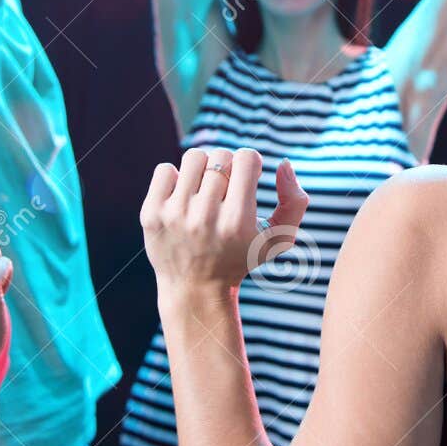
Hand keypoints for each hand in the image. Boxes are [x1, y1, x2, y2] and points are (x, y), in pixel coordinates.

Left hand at [141, 148, 308, 288]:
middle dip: (227, 167)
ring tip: (205, 189)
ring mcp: (174, 215)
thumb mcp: (279, 239)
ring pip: (193, 157)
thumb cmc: (241, 258)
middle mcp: (204, 218)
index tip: (247, 180)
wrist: (194, 290)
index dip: (250, 164)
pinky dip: (175, 178)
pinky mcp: (151, 215)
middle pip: (221, 155)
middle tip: (226, 190)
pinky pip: (165, 169)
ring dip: (203, 168)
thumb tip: (284, 163)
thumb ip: (295, 202)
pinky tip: (183, 197)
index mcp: (237, 221)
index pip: (246, 158)